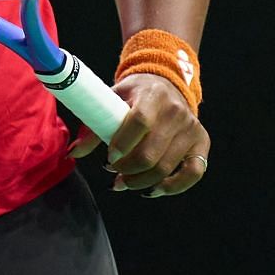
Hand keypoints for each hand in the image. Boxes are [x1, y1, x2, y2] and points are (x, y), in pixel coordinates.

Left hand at [67, 73, 208, 198]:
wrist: (166, 85)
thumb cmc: (134, 95)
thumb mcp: (113, 99)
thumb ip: (94, 125)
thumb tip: (73, 153)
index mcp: (153, 96)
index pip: (140, 121)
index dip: (123, 143)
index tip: (109, 157)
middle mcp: (176, 112)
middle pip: (151, 153)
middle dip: (127, 170)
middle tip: (113, 172)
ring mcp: (191, 129)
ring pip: (166, 167)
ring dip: (141, 182)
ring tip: (123, 182)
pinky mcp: (201, 143)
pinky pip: (193, 173)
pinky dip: (172, 187)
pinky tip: (153, 190)